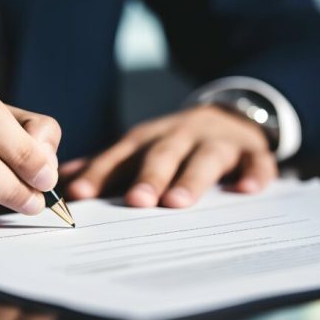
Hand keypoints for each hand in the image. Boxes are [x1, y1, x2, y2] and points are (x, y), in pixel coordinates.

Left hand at [63, 104, 276, 207]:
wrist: (229, 118)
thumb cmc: (174, 144)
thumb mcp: (140, 149)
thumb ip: (108, 166)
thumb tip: (64, 183)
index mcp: (147, 140)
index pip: (119, 157)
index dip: (100, 174)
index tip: (81, 196)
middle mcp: (179, 137)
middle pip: (161, 155)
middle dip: (148, 177)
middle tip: (135, 201)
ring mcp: (215, 143)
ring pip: (204, 158)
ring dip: (191, 179)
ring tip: (179, 202)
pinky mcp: (250, 151)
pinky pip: (255, 161)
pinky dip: (253, 174)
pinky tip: (246, 190)